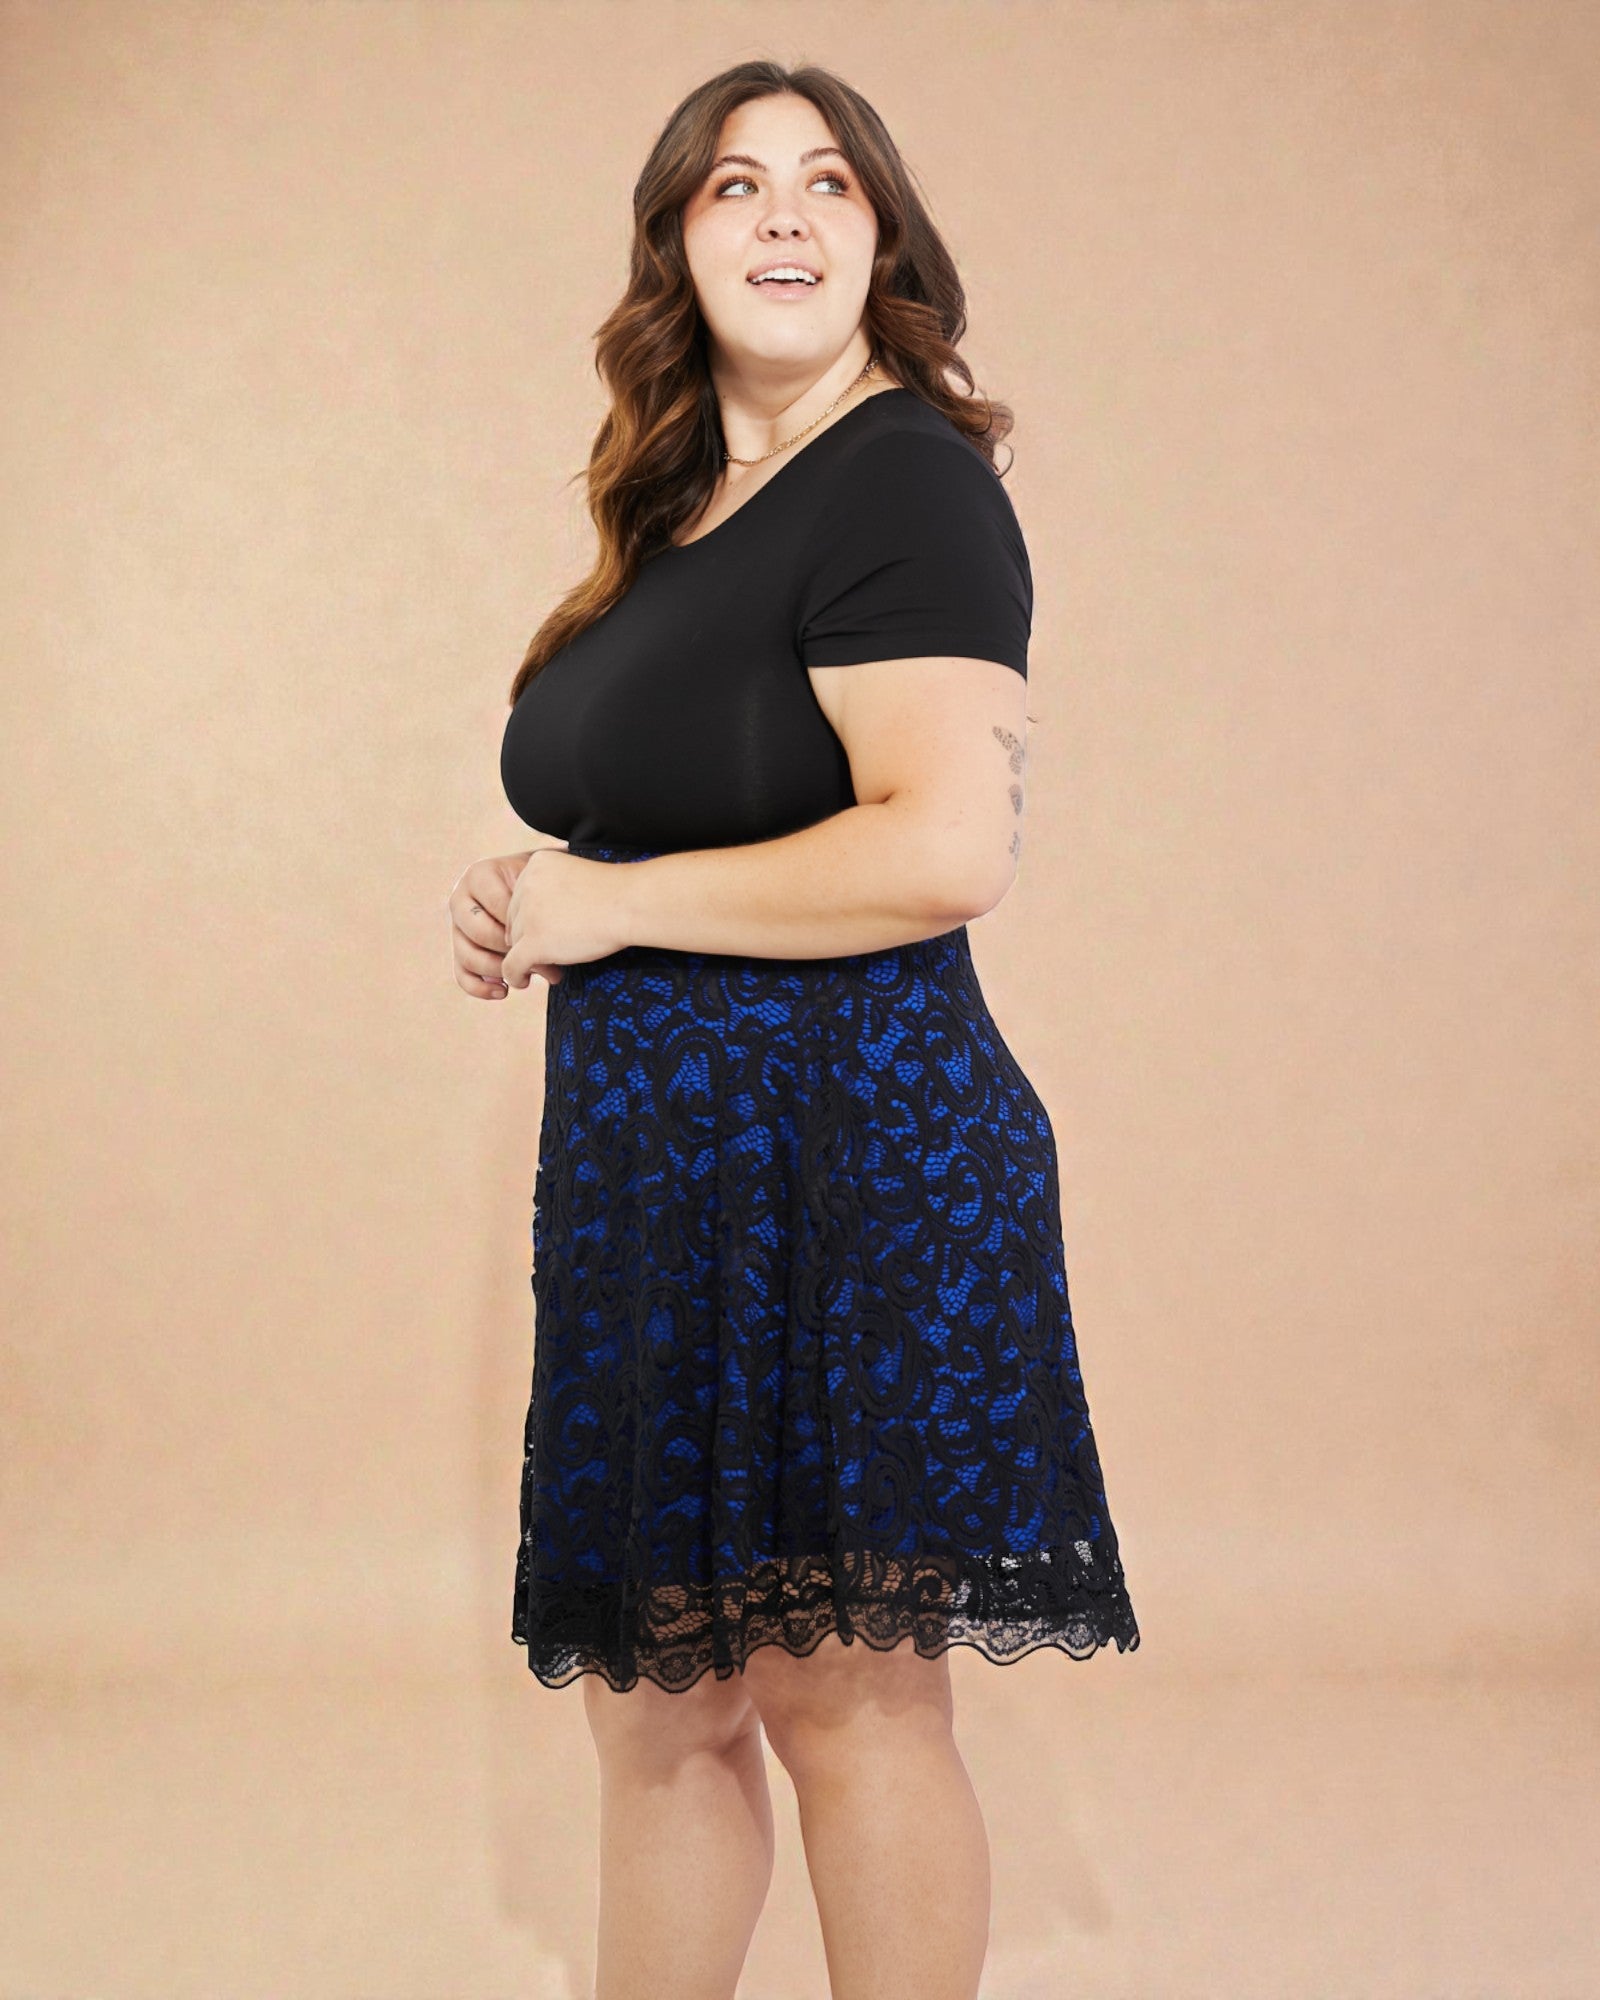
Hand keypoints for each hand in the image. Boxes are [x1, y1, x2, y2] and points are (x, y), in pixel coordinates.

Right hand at [447, 844, 566, 996]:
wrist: (536, 889)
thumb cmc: (542, 886)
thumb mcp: (541, 886)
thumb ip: (539, 907)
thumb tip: (541, 955)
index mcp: (478, 875)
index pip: (497, 905)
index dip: (523, 925)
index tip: (547, 933)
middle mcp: (460, 899)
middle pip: (480, 933)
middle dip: (511, 950)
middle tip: (538, 958)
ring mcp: (456, 926)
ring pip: (468, 956)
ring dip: (499, 971)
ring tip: (526, 977)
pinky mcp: (459, 950)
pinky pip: (462, 975)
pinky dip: (481, 988)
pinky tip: (504, 991)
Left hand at [501, 845, 631, 989]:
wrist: (630, 904)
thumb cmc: (617, 894)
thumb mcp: (578, 878)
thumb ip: (555, 891)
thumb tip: (540, 923)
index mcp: (536, 864)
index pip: (521, 897)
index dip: (535, 917)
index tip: (555, 929)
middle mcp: (526, 885)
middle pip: (515, 920)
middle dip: (530, 937)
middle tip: (554, 949)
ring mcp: (528, 914)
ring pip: (515, 943)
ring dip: (530, 956)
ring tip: (553, 965)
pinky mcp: (534, 941)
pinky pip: (511, 965)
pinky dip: (514, 976)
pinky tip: (523, 982)